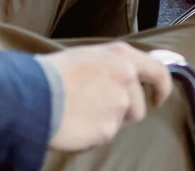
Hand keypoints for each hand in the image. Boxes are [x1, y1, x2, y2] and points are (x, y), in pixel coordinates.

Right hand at [42, 42, 174, 152]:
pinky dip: (91, 134)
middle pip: (137, 106)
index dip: (162, 88)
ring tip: (80, 113)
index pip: (158, 72)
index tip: (157, 99)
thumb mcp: (88, 56)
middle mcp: (126, 80)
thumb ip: (111, 67)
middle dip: (124, 112)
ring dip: (106, 122)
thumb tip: (121, 80)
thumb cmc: (53, 72)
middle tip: (96, 108)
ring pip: (119, 123)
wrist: (32, 94)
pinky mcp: (107, 130)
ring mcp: (118, 106)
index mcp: (122, 56)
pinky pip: (103, 136)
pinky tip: (74, 124)